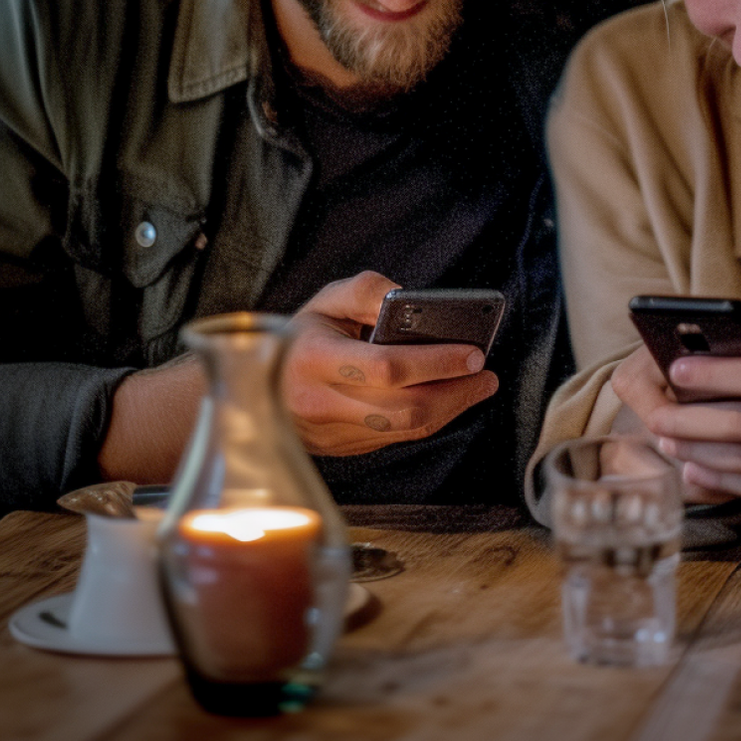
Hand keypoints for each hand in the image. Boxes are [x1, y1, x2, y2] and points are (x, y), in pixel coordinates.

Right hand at [281, 270, 498, 456]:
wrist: (255, 385)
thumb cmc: (298, 336)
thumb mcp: (327, 300)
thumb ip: (369, 291)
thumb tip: (413, 300)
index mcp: (313, 360)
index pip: (385, 367)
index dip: (435, 361)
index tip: (472, 351)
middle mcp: (321, 404)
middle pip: (403, 407)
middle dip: (455, 391)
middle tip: (485, 372)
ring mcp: (332, 434)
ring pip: (404, 429)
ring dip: (450, 408)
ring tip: (478, 385)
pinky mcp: (345, 449)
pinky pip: (396, 436)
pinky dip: (430, 418)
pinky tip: (449, 398)